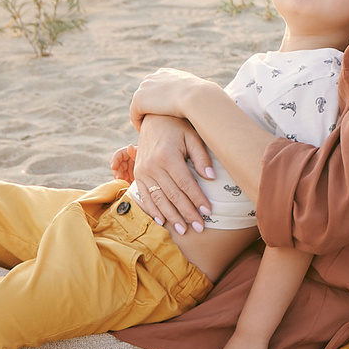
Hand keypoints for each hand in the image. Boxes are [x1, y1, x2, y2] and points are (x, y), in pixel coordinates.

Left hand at [129, 66, 202, 124]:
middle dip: (150, 108)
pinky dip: (139, 124)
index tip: (164, 114)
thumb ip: (192, 94)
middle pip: (146, 95)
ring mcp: (144, 87)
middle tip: (155, 124)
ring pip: (140, 105)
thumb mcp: (198, 91)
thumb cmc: (202, 97)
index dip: (159, 101)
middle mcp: (153, 77)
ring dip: (144, 117)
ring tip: (151, 130)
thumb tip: (198, 100)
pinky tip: (147, 132)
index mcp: (166, 73)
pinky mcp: (139, 100)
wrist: (197, 97)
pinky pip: (135, 115)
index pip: (157, 87)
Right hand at [129, 115, 215, 233]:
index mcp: (167, 155)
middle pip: (173, 195)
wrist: (153, 118)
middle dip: (187, 213)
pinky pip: (145, 196)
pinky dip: (154, 210)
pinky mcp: (137, 174)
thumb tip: (211, 177)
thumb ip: (201, 157)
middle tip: (200, 227)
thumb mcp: (192, 136)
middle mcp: (152, 165)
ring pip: (159, 199)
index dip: (198, 199)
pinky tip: (163, 221)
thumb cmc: (177, 126)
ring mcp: (142, 171)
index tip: (209, 212)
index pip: (186, 184)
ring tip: (184, 230)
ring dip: (172, 216)